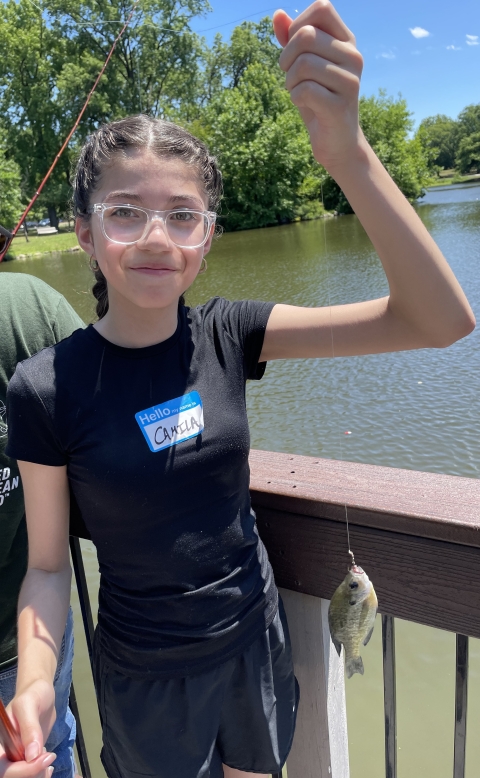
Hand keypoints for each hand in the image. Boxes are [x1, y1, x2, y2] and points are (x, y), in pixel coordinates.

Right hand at [0, 682, 55, 777]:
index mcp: (0, 741)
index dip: (20, 770)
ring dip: (37, 774)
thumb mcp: (29, 705)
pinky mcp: (27, 756)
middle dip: (31, 772)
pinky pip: (30, 772)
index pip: (2, 766)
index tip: (42, 758)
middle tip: (49, 759)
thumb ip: (30, 728)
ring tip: (50, 760)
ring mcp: (16, 755)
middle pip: (11, 775)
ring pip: (22, 776)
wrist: (42, 693)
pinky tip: (48, 761)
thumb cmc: (33, 693)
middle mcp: (5, 751)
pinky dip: (40, 772)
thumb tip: (32, 756)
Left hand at [273, 1, 363, 170]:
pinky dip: (295, 98)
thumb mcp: (304, 66)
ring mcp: (350, 82)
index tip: (293, 49)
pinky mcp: (340, 106)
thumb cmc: (319, 99)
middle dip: (287, 57)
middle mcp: (354, 57)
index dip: (298, 25)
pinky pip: (304, 90)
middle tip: (290, 76)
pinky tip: (304, 105)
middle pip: (306, 35)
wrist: (338, 142)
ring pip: (303, 64)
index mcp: (347, 42)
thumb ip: (292, 39)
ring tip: (297, 91)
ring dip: (290, 80)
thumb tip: (278, 14)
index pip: (322, 9)